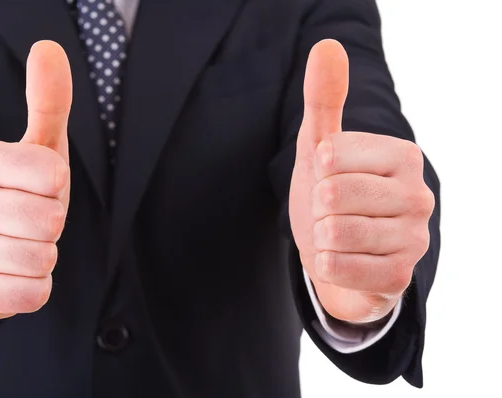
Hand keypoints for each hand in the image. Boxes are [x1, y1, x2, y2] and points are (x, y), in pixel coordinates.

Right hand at [0, 41, 72, 320]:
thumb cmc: (17, 193)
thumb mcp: (36, 147)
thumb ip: (47, 101)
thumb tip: (49, 48)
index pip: (53, 175)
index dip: (57, 186)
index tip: (38, 187)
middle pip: (50, 221)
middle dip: (51, 224)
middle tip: (30, 221)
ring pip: (43, 258)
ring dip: (44, 255)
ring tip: (22, 244)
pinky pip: (34, 293)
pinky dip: (35, 286)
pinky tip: (13, 273)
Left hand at [289, 40, 434, 323]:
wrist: (334, 252)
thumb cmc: (330, 193)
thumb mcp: (320, 145)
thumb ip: (323, 98)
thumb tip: (326, 46)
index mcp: (403, 156)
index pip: (331, 156)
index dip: (315, 172)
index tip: (329, 179)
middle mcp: (419, 195)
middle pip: (333, 195)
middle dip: (316, 207)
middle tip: (330, 212)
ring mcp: (415, 240)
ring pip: (336, 233)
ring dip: (320, 236)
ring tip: (334, 236)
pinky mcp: (400, 279)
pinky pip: (342, 269)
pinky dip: (326, 266)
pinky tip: (337, 260)